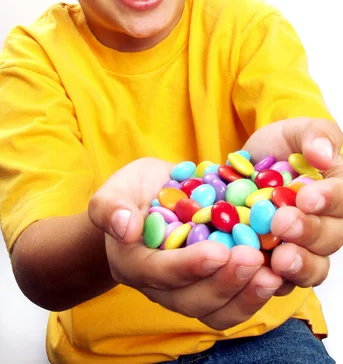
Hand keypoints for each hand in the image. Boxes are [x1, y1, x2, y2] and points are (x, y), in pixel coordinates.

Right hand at [88, 157, 282, 329]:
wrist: (153, 200)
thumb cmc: (135, 192)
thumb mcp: (118, 187)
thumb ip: (111, 205)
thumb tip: (123, 226)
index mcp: (134, 263)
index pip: (160, 273)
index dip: (189, 266)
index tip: (219, 251)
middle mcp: (160, 287)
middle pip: (192, 300)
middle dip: (225, 283)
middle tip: (255, 259)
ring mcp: (186, 292)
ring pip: (215, 311)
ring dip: (245, 296)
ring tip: (273, 273)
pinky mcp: (210, 288)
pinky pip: (232, 304)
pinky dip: (255, 294)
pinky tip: (278, 273)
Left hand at [243, 117, 342, 294]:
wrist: (249, 165)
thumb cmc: (281, 146)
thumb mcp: (296, 129)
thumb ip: (316, 135)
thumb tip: (324, 155)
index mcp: (338, 191)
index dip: (329, 200)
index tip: (307, 197)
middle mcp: (328, 224)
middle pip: (331, 238)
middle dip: (308, 232)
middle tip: (282, 224)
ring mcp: (305, 247)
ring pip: (314, 267)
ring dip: (299, 266)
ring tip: (278, 259)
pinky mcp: (278, 263)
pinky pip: (282, 282)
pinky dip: (272, 281)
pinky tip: (257, 274)